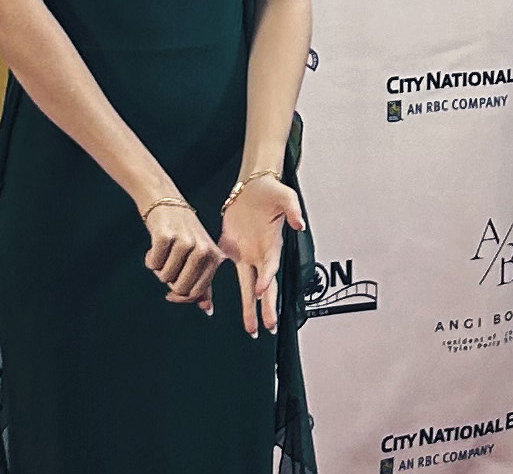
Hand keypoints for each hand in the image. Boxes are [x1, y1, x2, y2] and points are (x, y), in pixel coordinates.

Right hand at [143, 202, 225, 314]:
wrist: (167, 201)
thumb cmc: (184, 233)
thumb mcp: (200, 256)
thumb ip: (204, 283)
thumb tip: (207, 310)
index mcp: (214, 257)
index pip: (196, 292)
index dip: (181, 296)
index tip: (171, 293)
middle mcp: (203, 250)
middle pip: (180, 288)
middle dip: (169, 281)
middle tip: (169, 263)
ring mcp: (186, 242)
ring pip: (165, 277)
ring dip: (159, 269)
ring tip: (164, 252)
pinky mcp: (166, 236)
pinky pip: (153, 264)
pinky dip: (150, 259)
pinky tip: (155, 246)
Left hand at [217, 174, 306, 336]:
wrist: (252, 185)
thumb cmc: (271, 191)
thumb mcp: (285, 196)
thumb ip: (293, 210)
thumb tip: (299, 223)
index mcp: (272, 244)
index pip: (270, 266)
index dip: (266, 278)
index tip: (260, 290)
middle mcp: (260, 253)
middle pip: (264, 286)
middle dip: (266, 307)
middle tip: (268, 326)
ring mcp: (245, 253)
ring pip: (247, 285)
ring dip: (249, 307)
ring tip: (251, 328)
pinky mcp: (229, 247)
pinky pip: (224, 268)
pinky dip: (220, 283)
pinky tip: (213, 301)